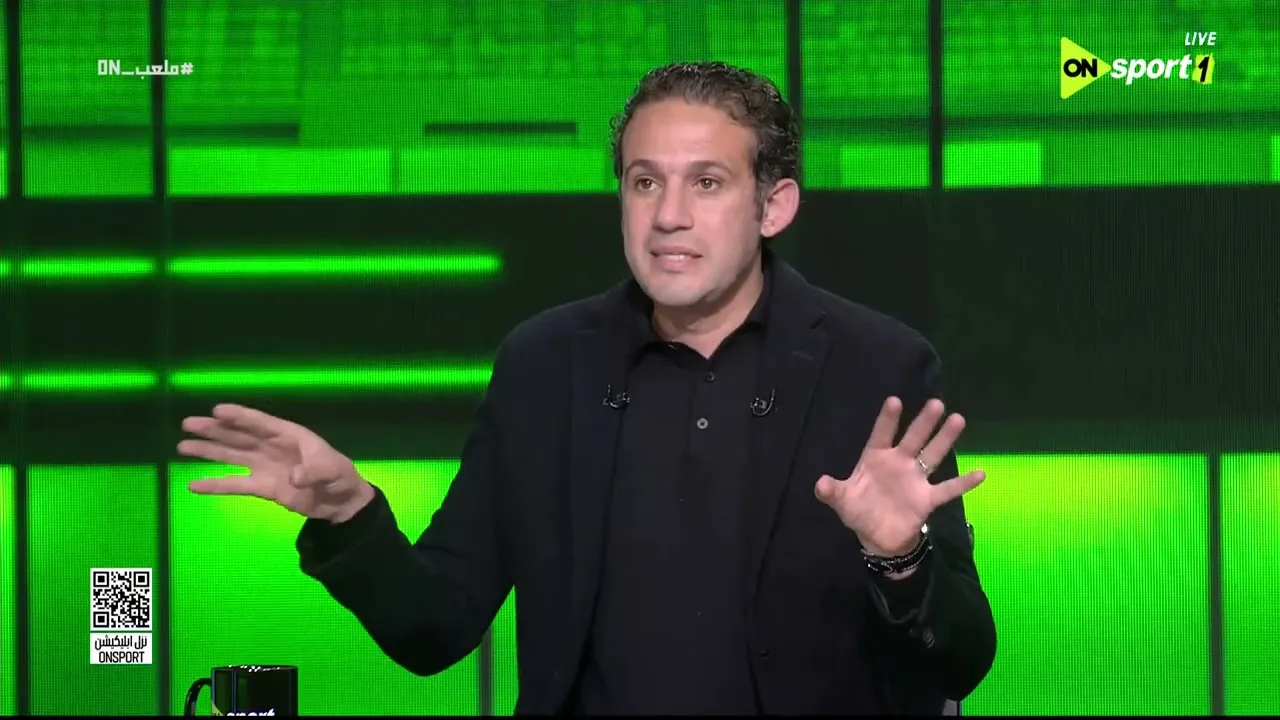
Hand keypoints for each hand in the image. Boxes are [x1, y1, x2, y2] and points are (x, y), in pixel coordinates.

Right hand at [178, 403, 373, 522]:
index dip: (239, 416)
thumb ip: (315, 470)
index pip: (260, 423)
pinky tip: (193, 485)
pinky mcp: (262, 487)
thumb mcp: (332, 468)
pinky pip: (235, 484)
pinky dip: (215, 485)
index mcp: (288, 435)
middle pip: (238, 436)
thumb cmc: (338, 475)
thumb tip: (294, 477)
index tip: (217, 410)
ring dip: (208, 450)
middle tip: (188, 423)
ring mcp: (264, 466)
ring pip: (231, 455)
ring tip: (182, 446)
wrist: (340, 501)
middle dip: (214, 429)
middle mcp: (271, 447)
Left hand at [814, 397, 985, 555]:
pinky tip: (980, 473)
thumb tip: (820, 484)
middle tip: (936, 403)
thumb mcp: (842, 501)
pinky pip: (948, 489)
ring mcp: (915, 479)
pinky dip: (963, 483)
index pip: (881, 435)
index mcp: (876, 459)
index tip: (894, 401)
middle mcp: (899, 464)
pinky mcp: (927, 499)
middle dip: (923, 422)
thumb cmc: (859, 511)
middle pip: (913, 439)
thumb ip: (831, 491)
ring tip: (958, 419)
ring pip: (932, 455)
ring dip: (944, 439)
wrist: (877, 537)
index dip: (887, 420)